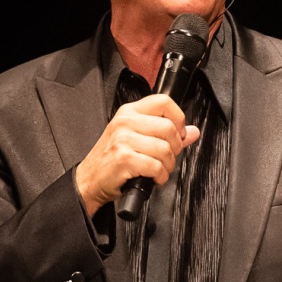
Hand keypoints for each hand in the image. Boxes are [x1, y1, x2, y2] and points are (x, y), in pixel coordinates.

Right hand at [73, 94, 200, 215]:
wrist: (89, 180)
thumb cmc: (111, 160)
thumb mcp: (135, 139)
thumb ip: (165, 134)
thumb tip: (192, 131)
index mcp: (129, 112)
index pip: (163, 102)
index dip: (178, 118)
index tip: (179, 133)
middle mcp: (125, 122)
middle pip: (168, 127)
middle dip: (175, 148)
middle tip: (168, 157)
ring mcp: (123, 139)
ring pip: (165, 149)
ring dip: (168, 166)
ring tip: (159, 170)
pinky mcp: (124, 158)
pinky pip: (156, 166)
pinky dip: (160, 176)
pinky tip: (153, 177)